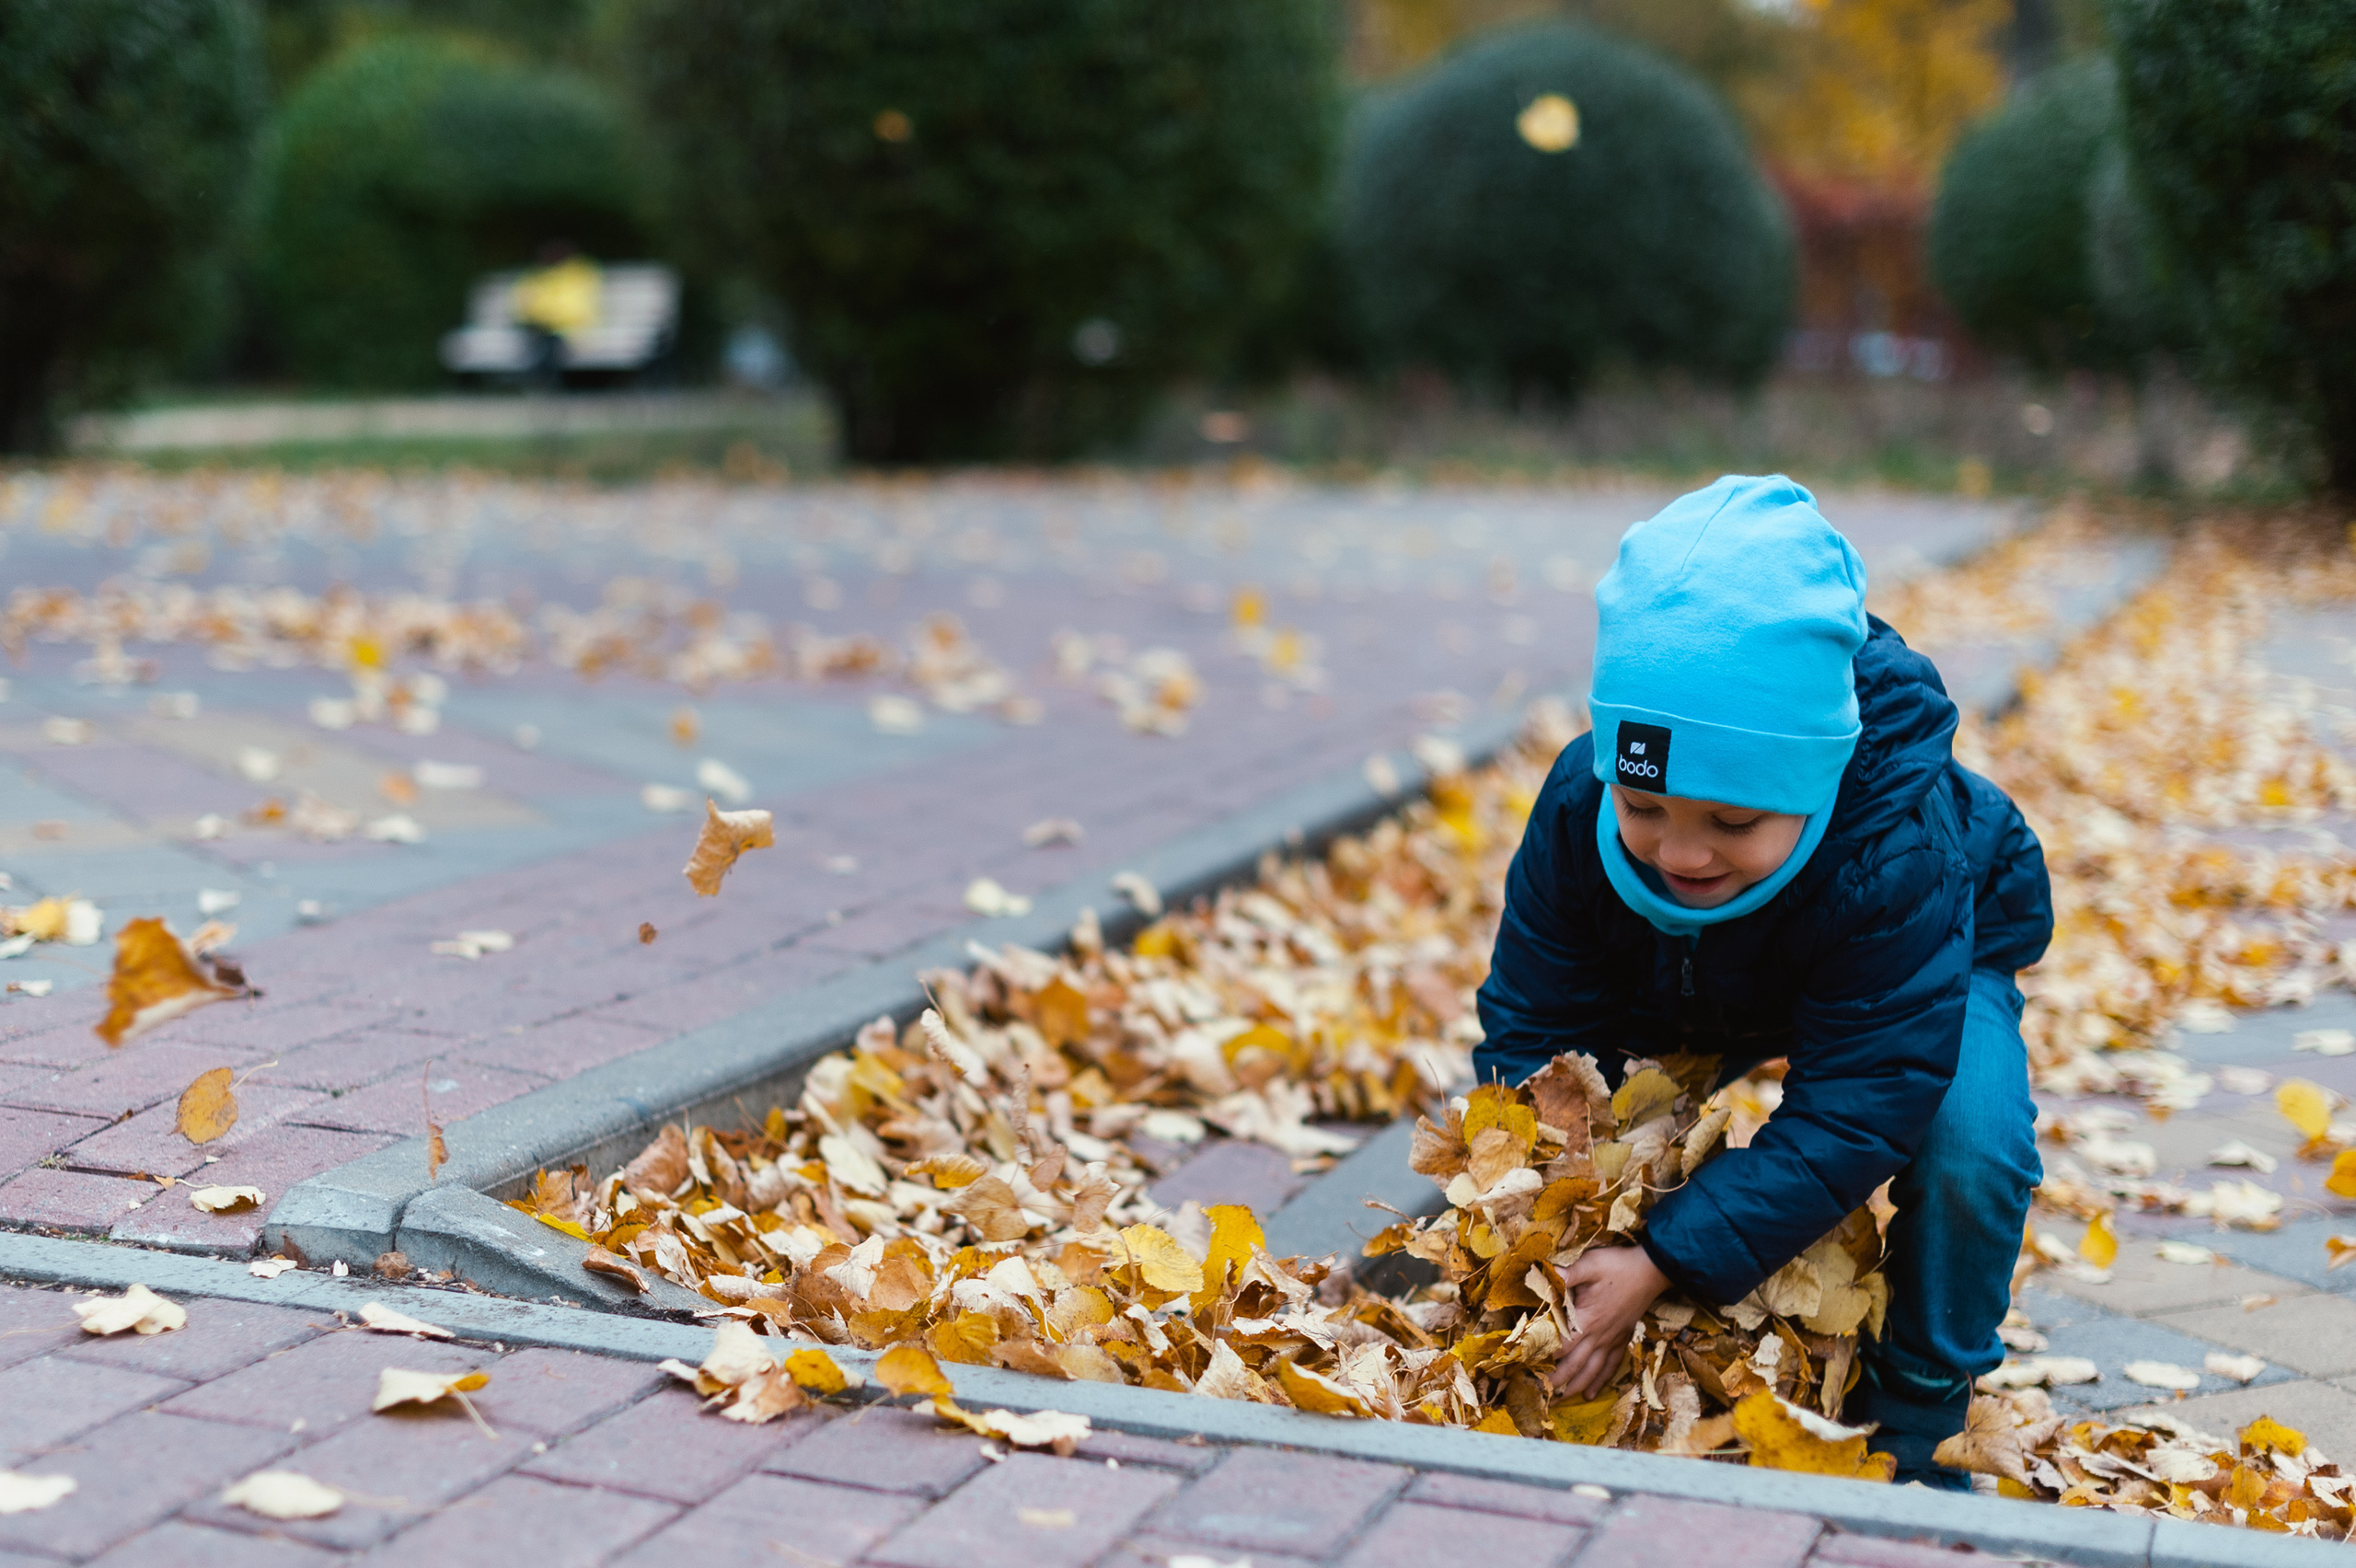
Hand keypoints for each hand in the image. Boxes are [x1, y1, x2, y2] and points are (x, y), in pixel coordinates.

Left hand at [1546, 1245, 1670, 1399]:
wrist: (1652, 1271)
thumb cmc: (1619, 1266)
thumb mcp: (1591, 1263)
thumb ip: (1569, 1273)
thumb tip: (1545, 1272)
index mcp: (1587, 1318)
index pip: (1560, 1343)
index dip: (1542, 1355)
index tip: (1524, 1365)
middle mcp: (1599, 1335)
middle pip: (1573, 1365)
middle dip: (1554, 1380)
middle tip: (1537, 1392)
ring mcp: (1612, 1339)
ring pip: (1591, 1371)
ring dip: (1574, 1387)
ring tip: (1559, 1400)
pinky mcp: (1622, 1339)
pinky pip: (1611, 1366)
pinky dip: (1599, 1382)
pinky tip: (1591, 1394)